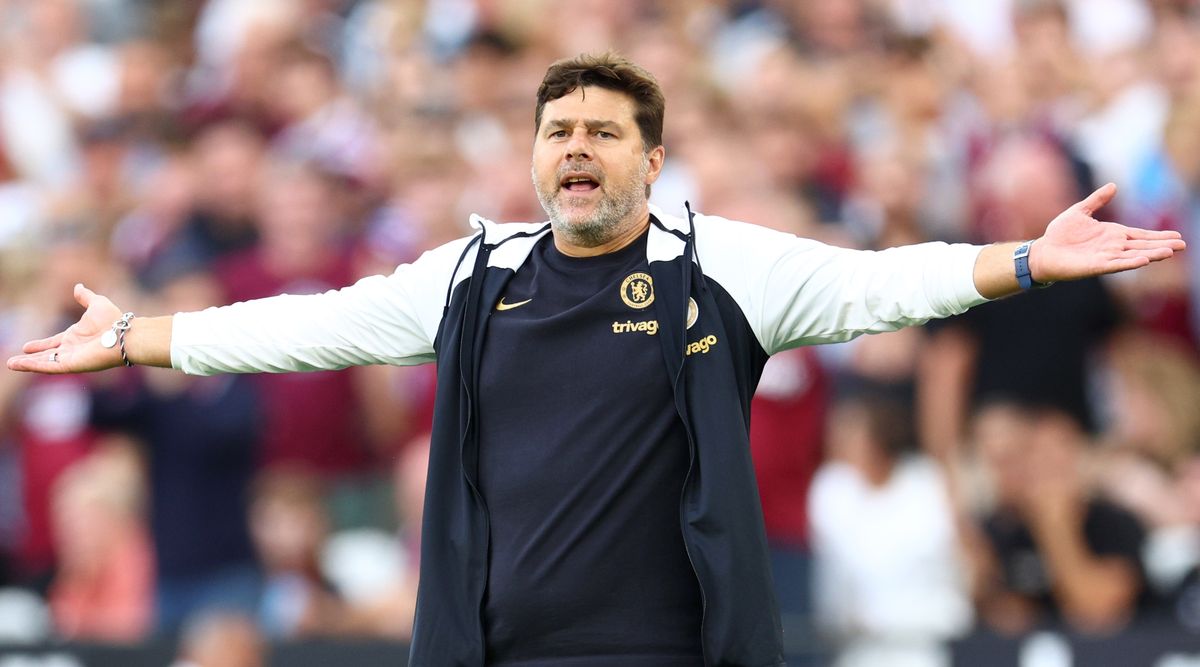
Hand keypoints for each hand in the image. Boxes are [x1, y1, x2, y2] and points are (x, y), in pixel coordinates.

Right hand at [6, 284, 124, 373]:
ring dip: (28, 364)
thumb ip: (85, 297)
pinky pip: (50, 367)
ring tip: (11, 364)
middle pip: (47, 355)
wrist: (124, 334)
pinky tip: (21, 364)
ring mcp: (72, 358)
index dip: (40, 345)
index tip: (26, 346)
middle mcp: (73, 349)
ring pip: (45, 363)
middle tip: (13, 361)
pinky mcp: (72, 365)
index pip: (53, 342)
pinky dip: (35, 366)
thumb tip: (78, 287)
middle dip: (31, 358)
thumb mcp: (96, 304)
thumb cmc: (114, 320)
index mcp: (76, 337)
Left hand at [1029, 183, 1186, 281]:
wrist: (1042, 251)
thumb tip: (1113, 185)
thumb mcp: (1080, 211)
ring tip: (1170, 252)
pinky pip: (1116, 264)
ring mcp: (1105, 257)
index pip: (1140, 235)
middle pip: (1142, 245)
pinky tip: (1144, 260)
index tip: (1177, 236)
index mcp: (1112, 234)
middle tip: (1183, 245)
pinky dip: (1130, 262)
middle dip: (1162, 245)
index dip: (1158, 235)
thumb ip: (1097, 200)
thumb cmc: (1059, 234)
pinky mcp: (1095, 266)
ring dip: (1151, 254)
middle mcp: (1113, 247)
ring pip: (1134, 255)